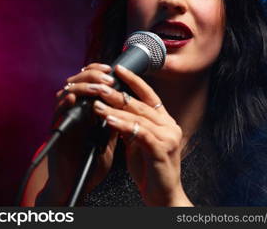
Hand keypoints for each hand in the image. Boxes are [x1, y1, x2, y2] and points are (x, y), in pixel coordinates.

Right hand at [44, 63, 119, 202]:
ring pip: (66, 93)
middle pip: (77, 81)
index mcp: (86, 110)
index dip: (98, 71)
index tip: (113, 69)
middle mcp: (73, 111)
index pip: (88, 81)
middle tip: (108, 78)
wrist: (76, 184)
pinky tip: (74, 97)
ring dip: (83, 86)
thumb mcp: (108, 138)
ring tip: (99, 86)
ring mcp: (63, 120)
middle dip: (93, 75)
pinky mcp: (55, 132)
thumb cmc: (91, 161)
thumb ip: (113, 121)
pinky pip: (57, 113)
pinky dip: (65, 103)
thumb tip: (127, 105)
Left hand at [90, 65, 192, 205]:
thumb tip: (114, 111)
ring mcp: (168, 137)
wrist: (164, 197)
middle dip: (118, 94)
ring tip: (96, 104)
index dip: (134, 81)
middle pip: (141, 104)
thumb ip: (131, 127)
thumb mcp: (139, 144)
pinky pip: (139, 133)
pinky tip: (108, 120)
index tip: (118, 69)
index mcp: (165, 122)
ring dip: (115, 109)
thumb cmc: (151, 170)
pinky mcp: (162, 150)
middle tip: (99, 85)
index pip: (149, 95)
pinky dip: (122, 125)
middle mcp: (169, 126)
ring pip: (138, 117)